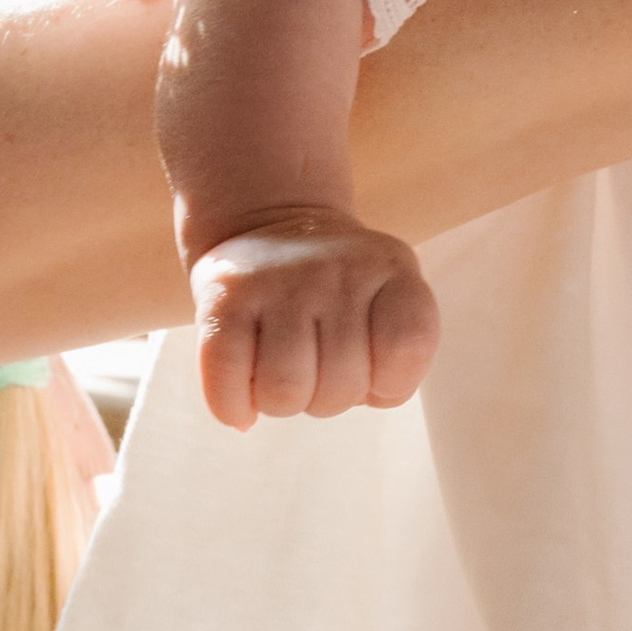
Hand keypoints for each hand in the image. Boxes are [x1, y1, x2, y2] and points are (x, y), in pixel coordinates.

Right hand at [187, 204, 439, 428]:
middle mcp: (336, 270)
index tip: (370, 367)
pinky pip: (227, 382)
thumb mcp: (383, 303)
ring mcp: (278, 281)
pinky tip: (242, 394)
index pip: (406, 347)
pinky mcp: (225, 297)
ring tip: (280, 374)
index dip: (389, 382)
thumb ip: (387, 359)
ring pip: (285, 392)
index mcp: (391, 270)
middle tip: (316, 367)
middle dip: (328, 399)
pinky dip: (234, 405)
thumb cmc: (334, 293)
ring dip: (282, 404)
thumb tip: (317, 401)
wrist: (266, 224)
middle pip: (342, 387)